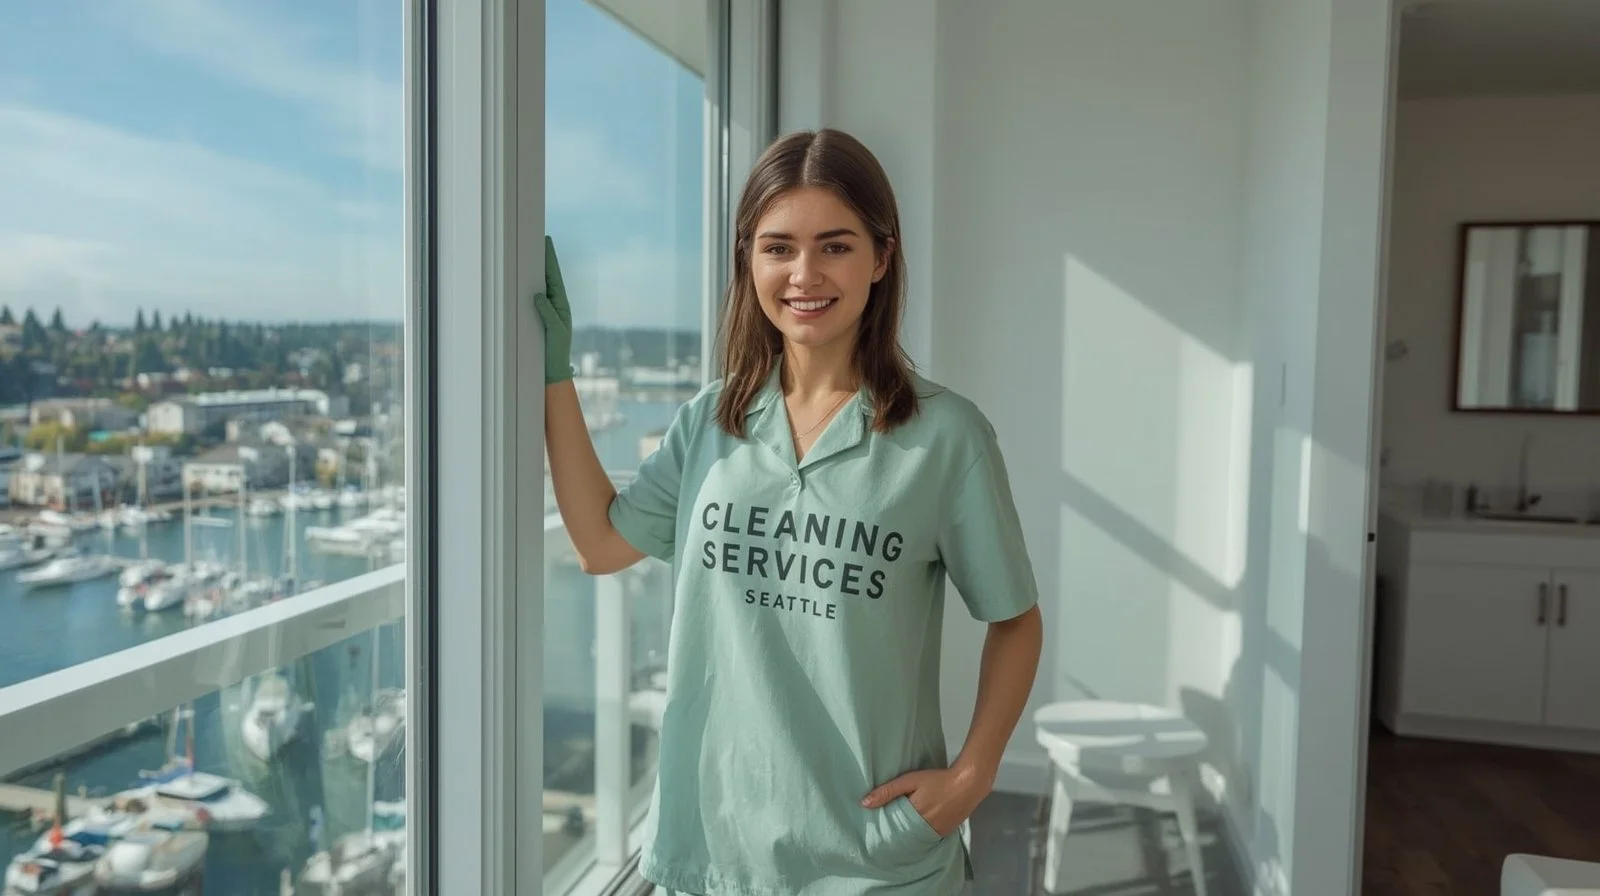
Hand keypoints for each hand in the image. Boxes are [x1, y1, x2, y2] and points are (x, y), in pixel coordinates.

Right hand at [533, 236, 574, 384]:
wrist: (551, 369)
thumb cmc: (556, 350)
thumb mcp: (555, 331)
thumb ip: (548, 313)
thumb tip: (538, 294)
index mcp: (561, 304)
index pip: (554, 277)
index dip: (550, 260)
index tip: (546, 242)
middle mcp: (553, 304)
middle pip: (546, 277)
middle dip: (542, 260)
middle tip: (537, 240)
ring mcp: (543, 310)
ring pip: (537, 286)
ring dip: (533, 271)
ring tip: (527, 254)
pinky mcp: (535, 317)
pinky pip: (529, 298)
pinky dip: (525, 286)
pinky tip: (518, 278)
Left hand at [860, 764, 992, 837]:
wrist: (969, 782)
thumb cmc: (938, 779)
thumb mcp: (910, 780)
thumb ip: (887, 791)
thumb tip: (863, 804)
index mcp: (915, 816)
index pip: (893, 830)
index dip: (884, 830)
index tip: (874, 831)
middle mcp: (926, 829)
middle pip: (905, 836)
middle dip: (896, 835)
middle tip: (884, 834)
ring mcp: (938, 832)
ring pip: (917, 838)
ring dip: (909, 836)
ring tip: (899, 832)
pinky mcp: (947, 832)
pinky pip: (929, 837)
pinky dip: (921, 835)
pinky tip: (916, 830)